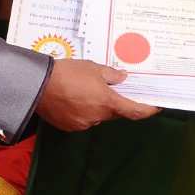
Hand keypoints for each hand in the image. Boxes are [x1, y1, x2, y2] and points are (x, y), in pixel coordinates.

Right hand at [35, 60, 159, 130]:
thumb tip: (123, 79)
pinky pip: (81, 119)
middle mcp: (97, 117)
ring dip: (96, 106)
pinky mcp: (69, 126)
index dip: (147, 110)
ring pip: (96, 116)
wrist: (38, 84)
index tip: (156, 107)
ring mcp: (82, 124)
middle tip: (109, 88)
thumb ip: (111, 75)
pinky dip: (82, 110)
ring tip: (83, 90)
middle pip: (113, 113)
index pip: (134, 111)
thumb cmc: (68, 73)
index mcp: (107, 103)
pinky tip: (73, 98)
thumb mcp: (93, 68)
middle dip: (114, 102)